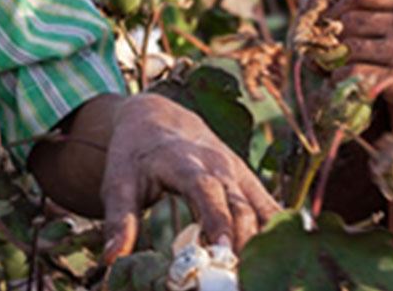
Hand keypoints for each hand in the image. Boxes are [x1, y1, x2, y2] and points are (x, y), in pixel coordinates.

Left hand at [99, 93, 278, 260]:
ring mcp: (237, 172)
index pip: (205, 190)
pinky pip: (269, 206)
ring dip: (264, 241)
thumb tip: (112, 258)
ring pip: (260, 207)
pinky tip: (280, 258)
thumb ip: (119, 220)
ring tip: (260, 273)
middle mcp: (217, 164)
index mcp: (184, 161)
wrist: (158, 118)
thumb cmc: (135, 155)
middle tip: (238, 277)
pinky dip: (277, 231)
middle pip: (238, 204)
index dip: (216, 219)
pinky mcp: (248, 181)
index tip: (222, 250)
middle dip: (243, 241)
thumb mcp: (118, 182)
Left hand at [329, 0, 392, 103]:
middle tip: (330, 42)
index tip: (335, 14)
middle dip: (337, 32)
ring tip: (334, 60)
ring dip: (338, 55)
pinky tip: (340, 78)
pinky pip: (354, 72)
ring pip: (350, 46)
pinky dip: (341, 75)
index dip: (342, 3)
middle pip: (351, 20)